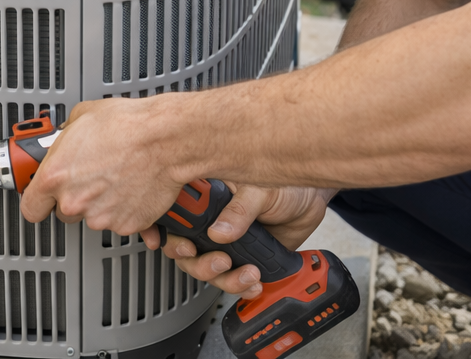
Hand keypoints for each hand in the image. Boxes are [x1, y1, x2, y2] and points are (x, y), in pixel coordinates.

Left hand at [19, 97, 188, 234]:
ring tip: (117, 176)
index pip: (30, 208)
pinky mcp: (126, 225)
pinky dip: (125, 209)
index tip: (43, 199)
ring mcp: (101, 217)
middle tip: (92, 177)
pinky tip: (131, 187)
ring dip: (101, 203)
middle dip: (75, 197)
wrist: (165, 139)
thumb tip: (65, 138)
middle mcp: (75, 201)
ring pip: (93, 217)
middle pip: (64, 212)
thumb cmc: (128, 126)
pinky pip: (120, 221)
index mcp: (56, 176)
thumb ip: (65, 136)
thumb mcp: (83, 116)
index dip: (38, 202)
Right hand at [138, 186, 330, 298]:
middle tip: (220, 260)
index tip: (159, 241)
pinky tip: (253, 283)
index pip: (170, 213)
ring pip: (205, 269)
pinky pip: (230, 279)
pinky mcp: (241, 258)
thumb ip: (239, 208)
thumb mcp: (260, 189)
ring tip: (245, 273)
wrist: (311, 202)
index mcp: (206, 196)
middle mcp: (209, 220)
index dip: (159, 229)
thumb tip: (220, 232)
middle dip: (198, 263)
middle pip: (183, 250)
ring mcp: (224, 242)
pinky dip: (240, 287)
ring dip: (222, 278)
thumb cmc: (283, 184)